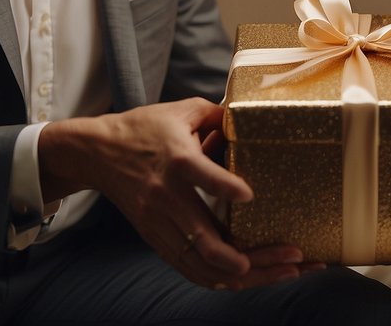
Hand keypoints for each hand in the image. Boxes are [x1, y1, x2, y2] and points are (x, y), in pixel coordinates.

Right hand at [39, 99, 320, 288]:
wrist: (97, 153)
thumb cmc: (145, 128)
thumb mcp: (182, 110)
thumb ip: (219, 115)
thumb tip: (254, 117)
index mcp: (175, 159)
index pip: (199, 175)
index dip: (224, 187)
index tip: (250, 196)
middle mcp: (166, 197)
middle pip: (207, 241)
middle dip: (252, 257)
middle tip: (292, 256)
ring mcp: (159, 224)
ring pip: (203, 265)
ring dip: (247, 276)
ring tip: (284, 273)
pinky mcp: (155, 239)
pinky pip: (191, 269)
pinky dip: (221, 279)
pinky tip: (252, 279)